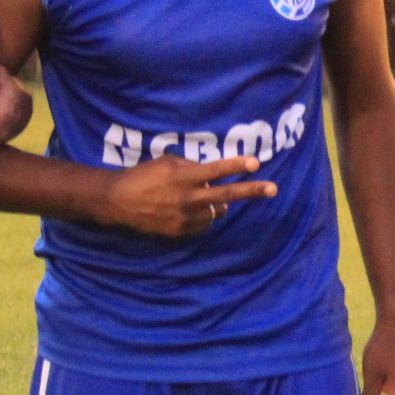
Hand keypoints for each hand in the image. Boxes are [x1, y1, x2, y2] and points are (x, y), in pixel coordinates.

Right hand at [93, 154, 277, 236]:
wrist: (120, 202)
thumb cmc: (144, 175)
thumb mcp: (167, 162)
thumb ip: (192, 167)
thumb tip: (211, 176)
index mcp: (186, 177)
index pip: (217, 170)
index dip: (237, 165)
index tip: (256, 163)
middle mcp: (190, 198)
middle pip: (228, 194)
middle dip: (253, 191)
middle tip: (274, 189)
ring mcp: (186, 217)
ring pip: (217, 212)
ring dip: (217, 204)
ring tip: (202, 198)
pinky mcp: (181, 232)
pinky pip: (203, 225)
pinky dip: (202, 217)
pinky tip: (189, 211)